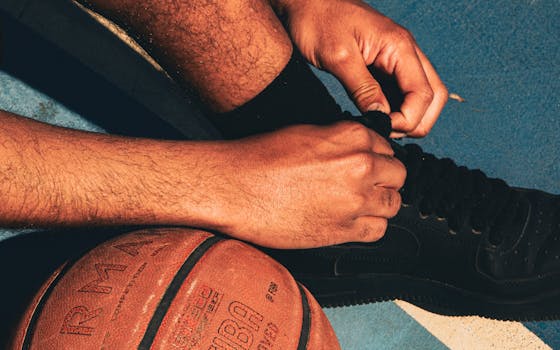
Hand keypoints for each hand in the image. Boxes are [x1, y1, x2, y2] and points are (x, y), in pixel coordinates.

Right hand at [215, 122, 405, 247]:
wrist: (235, 187)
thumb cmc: (261, 158)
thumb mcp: (307, 133)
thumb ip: (341, 140)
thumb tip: (358, 150)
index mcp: (353, 137)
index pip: (388, 149)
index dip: (377, 159)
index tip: (368, 167)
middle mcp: (362, 166)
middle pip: (397, 176)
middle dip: (384, 181)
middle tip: (364, 186)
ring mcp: (356, 200)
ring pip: (393, 204)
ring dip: (379, 205)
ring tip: (356, 205)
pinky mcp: (344, 230)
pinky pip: (378, 230)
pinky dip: (369, 227)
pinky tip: (350, 221)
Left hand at [277, 0, 447, 137]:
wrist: (303, 1)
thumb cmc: (317, 20)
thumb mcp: (338, 58)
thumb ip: (363, 89)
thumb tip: (381, 119)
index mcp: (400, 47)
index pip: (424, 94)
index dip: (408, 119)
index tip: (382, 129)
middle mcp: (405, 52)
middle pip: (433, 96)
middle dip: (416, 121)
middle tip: (385, 133)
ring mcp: (396, 58)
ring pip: (420, 95)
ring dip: (407, 117)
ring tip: (379, 128)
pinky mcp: (383, 64)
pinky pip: (400, 91)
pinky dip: (394, 108)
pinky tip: (375, 118)